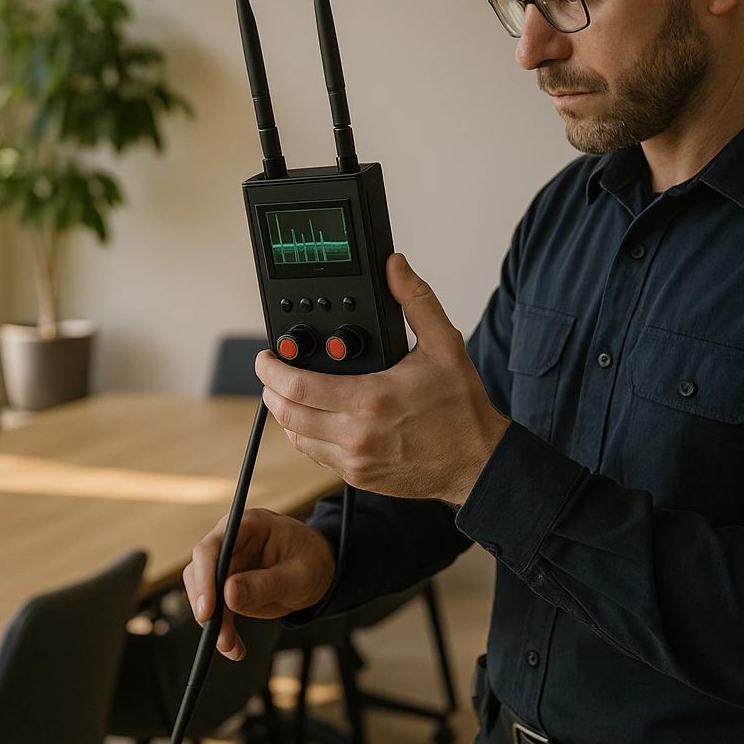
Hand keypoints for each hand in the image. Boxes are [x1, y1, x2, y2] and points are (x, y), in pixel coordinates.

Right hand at [182, 507, 335, 659]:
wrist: (320, 568)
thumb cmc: (312, 561)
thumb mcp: (298, 575)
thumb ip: (265, 584)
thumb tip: (228, 596)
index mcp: (248, 526)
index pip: (211, 548)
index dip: (204, 578)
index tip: (207, 610)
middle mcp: (231, 541)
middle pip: (200, 571)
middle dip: (207, 607)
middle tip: (219, 636)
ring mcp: (228, 563)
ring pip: (204, 593)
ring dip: (214, 623)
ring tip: (231, 646)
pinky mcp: (229, 585)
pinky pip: (217, 608)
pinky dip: (222, 629)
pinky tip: (234, 647)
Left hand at [257, 253, 509, 505]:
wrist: (477, 462)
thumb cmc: (461, 409)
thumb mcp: (444, 345)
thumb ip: (415, 300)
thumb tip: (395, 267)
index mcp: (370, 399)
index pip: (298, 386)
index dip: (271, 370)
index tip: (266, 357)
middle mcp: (356, 434)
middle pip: (287, 413)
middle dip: (270, 389)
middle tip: (270, 373)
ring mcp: (355, 460)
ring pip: (296, 437)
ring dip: (285, 414)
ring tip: (288, 393)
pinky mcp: (358, 477)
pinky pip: (315, 456)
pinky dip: (305, 436)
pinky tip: (313, 418)